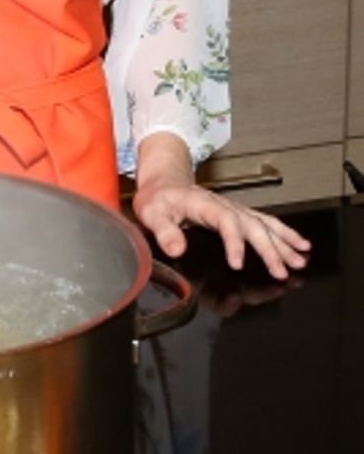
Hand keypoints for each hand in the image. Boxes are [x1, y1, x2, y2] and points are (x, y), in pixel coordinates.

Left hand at [132, 179, 311, 281]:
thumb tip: (177, 249)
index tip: (237, 264)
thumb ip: (163, 231)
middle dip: (269, 249)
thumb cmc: (159, 198)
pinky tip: (299, 245)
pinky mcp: (238, 214)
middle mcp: (225, 206)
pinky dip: (284, 234)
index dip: (233, 242)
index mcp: (204, 205)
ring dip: (283, 242)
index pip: (225, 221)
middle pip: (252, 225)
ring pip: (264, 224)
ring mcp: (234, 209)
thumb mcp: (152, 212)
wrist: (165, 182)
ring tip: (300, 259)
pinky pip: (266, 223)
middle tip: (281, 271)